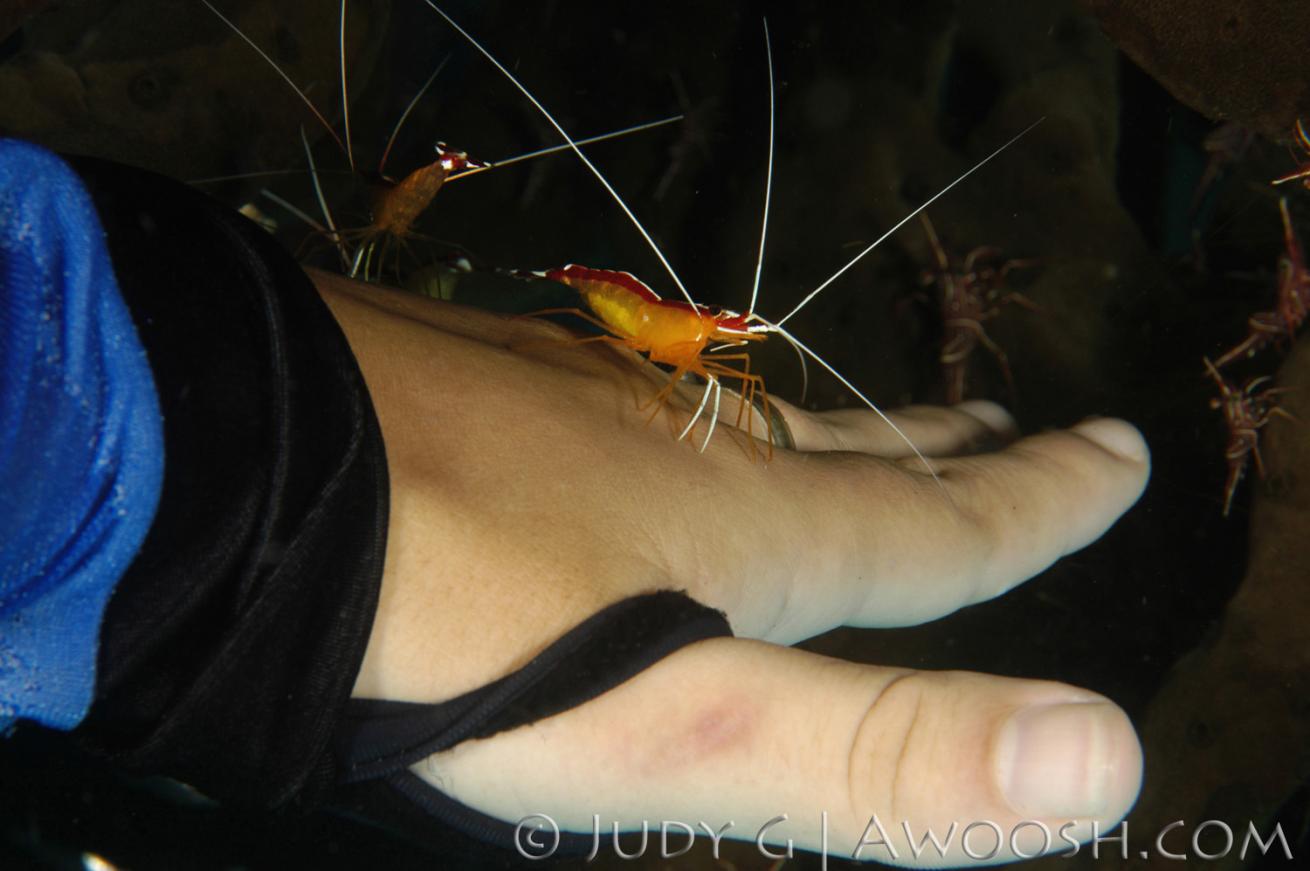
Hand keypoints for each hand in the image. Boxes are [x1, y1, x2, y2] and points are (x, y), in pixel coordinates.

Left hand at [312, 268, 1148, 864]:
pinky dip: (682, 415)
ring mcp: (579, 403)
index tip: (1119, 451)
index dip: (1041, 504)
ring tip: (873, 424)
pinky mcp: (480, 380)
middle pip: (849, 455)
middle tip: (1010, 422)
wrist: (246, 476)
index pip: (939, 528)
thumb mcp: (678, 724)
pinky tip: (647, 413)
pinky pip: (625, 399)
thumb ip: (879, 752)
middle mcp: (688, 451)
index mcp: (752, 537)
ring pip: (740, 422)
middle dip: (944, 453)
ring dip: (825, 429)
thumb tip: (1108, 762)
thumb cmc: (461, 628)